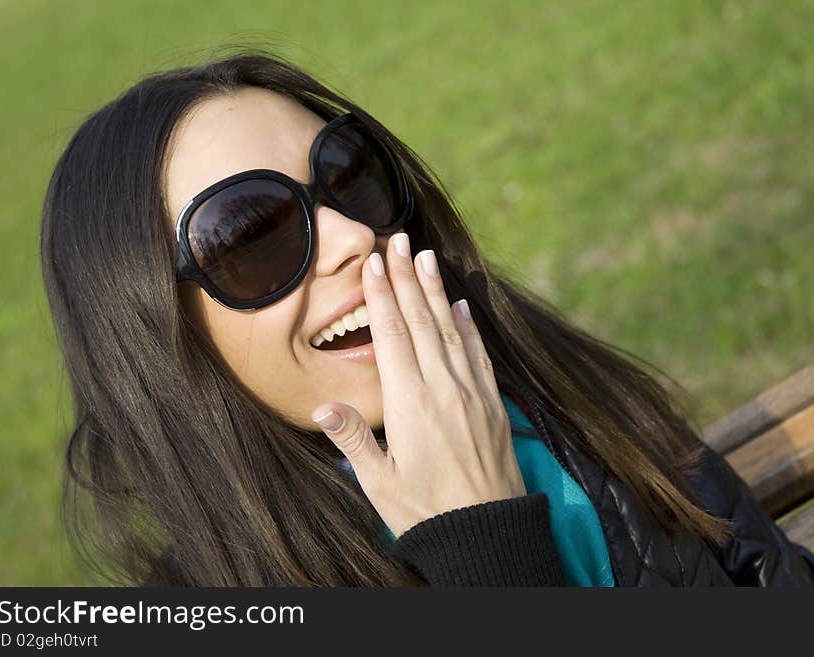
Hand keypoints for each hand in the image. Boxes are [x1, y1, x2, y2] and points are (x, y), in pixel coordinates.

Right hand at [311, 232, 525, 537]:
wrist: (487, 535)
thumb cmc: (426, 512)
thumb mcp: (379, 483)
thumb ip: (352, 439)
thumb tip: (320, 405)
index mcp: (409, 403)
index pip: (392, 335)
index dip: (382, 295)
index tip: (375, 262)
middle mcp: (443, 389)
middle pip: (421, 321)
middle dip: (408, 278)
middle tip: (400, 241)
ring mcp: (472, 393)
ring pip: (451, 330)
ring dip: (437, 291)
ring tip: (427, 257)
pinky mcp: (493, 404)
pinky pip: (479, 354)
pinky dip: (470, 326)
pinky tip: (463, 305)